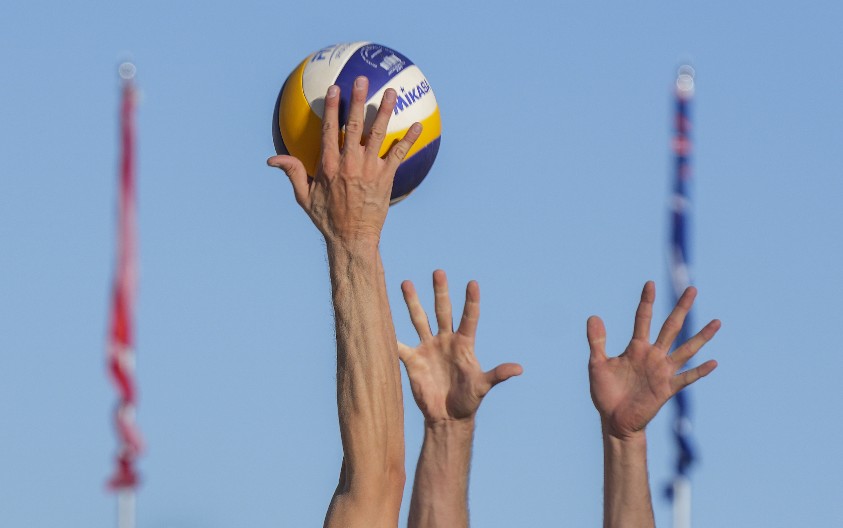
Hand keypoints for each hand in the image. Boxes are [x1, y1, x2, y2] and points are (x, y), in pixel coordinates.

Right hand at [268, 76, 421, 243]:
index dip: (332, 107)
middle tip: (363, 80)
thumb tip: (271, 159)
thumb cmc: (327, 219)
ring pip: (378, 134)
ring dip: (386, 111)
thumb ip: (292, 172)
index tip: (335, 88)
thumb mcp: (304, 197)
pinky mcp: (386, 178)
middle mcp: (349, 163)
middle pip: (354, 125)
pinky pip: (399, 154)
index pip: (329, 129)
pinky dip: (408, 139)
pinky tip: (418, 125)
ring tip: (392, 92)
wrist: (352, 238)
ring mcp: (369, 169)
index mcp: (328, 165)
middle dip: (358, 100)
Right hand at [398, 270, 522, 423]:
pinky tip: (380, 324)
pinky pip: (400, 346)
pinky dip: (391, 339)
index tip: (473, 283)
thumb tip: (519, 369)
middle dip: (440, 292)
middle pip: (442, 311)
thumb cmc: (469, 400)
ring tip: (406, 282)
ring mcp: (428, 348)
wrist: (448, 417)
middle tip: (439, 272)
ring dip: (413, 302)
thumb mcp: (483, 386)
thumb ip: (497, 375)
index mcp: (464, 344)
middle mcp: (445, 340)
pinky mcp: (413, 360)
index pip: (469, 318)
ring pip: (419, 319)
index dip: (471, 301)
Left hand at [587, 281, 719, 439]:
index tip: (650, 283)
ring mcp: (662, 371)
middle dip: (680, 308)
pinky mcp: (667, 388)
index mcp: (635, 348)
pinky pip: (686, 377)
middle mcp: (653, 355)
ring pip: (685, 349)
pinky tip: (713, 362)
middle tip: (692, 289)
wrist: (614, 420)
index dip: (646, 302)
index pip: (642, 319)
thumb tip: (593, 316)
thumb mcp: (597, 364)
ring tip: (716, 322)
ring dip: (701, 336)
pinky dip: (700, 371)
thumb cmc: (606, 392)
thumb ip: (596, 341)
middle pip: (670, 327)